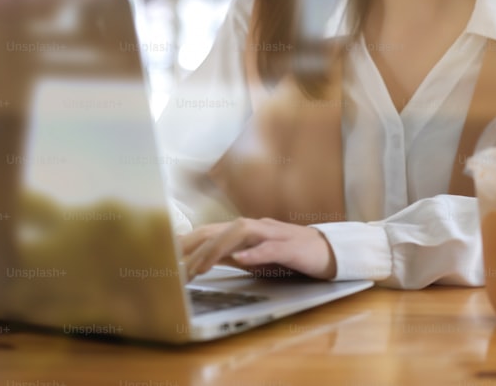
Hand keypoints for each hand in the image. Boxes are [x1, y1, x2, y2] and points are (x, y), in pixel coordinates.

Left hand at [181, 217, 337, 280]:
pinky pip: (270, 248)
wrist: (330, 252)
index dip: (188, 242)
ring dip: (217, 249)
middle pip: (220, 229)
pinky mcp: (292, 247)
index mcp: (247, 232)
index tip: (166, 256)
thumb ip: (233, 254)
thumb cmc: (291, 256)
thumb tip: (203, 259)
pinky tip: (241, 259)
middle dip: (195, 246)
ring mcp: (274, 234)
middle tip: (175, 267)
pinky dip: (255, 253)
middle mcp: (257, 228)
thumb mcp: (255, 256)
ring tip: (200, 268)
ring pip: (240, 234)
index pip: (211, 232)